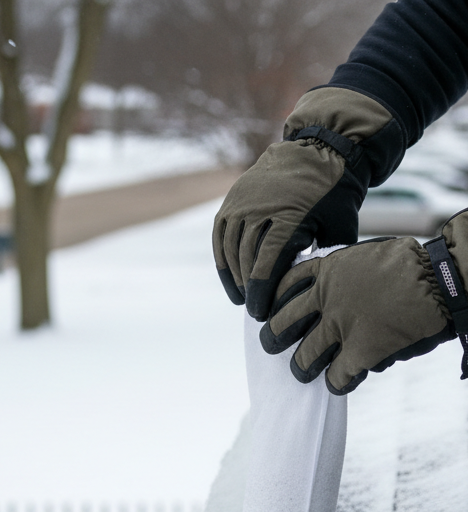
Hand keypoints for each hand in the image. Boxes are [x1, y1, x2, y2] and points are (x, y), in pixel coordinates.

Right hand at [213, 87, 403, 320]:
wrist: (320, 149)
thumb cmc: (335, 194)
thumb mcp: (340, 227)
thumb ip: (324, 259)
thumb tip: (308, 292)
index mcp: (289, 219)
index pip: (266, 267)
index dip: (261, 294)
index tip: (261, 314)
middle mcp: (260, 210)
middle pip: (246, 261)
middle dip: (250, 290)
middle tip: (256, 310)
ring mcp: (243, 204)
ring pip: (231, 250)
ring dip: (236, 278)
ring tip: (244, 296)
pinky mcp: (232, 201)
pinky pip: (221, 237)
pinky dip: (223, 261)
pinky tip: (232, 280)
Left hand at [259, 236, 453, 394]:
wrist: (442, 280)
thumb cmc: (413, 265)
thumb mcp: (367, 257)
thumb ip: (344, 273)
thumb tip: (330, 288)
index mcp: (329, 271)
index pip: (284, 287)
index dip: (274, 302)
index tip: (271, 312)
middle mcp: (327, 299)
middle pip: (281, 325)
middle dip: (273, 338)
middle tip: (273, 345)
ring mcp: (340, 328)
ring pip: (303, 358)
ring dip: (301, 368)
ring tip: (303, 372)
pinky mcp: (359, 353)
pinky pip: (336, 378)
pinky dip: (337, 384)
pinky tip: (341, 383)